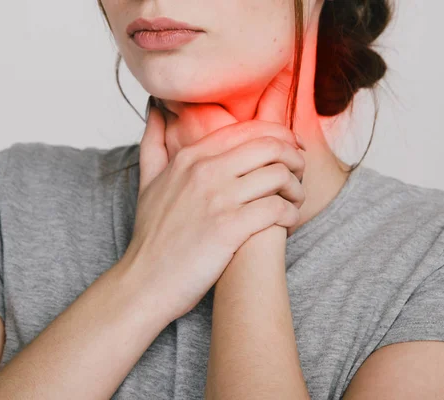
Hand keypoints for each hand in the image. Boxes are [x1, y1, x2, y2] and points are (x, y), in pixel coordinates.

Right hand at [122, 65, 304, 321]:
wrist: (145, 281)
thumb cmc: (151, 236)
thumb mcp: (146, 182)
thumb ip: (153, 142)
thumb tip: (155, 110)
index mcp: (191, 157)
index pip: (248, 130)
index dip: (279, 136)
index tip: (290, 149)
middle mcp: (205, 171)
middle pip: (270, 147)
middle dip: (295, 157)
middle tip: (299, 174)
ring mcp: (218, 199)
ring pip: (279, 175)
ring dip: (296, 188)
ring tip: (294, 201)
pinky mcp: (229, 228)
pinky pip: (277, 208)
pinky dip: (291, 214)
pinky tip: (288, 223)